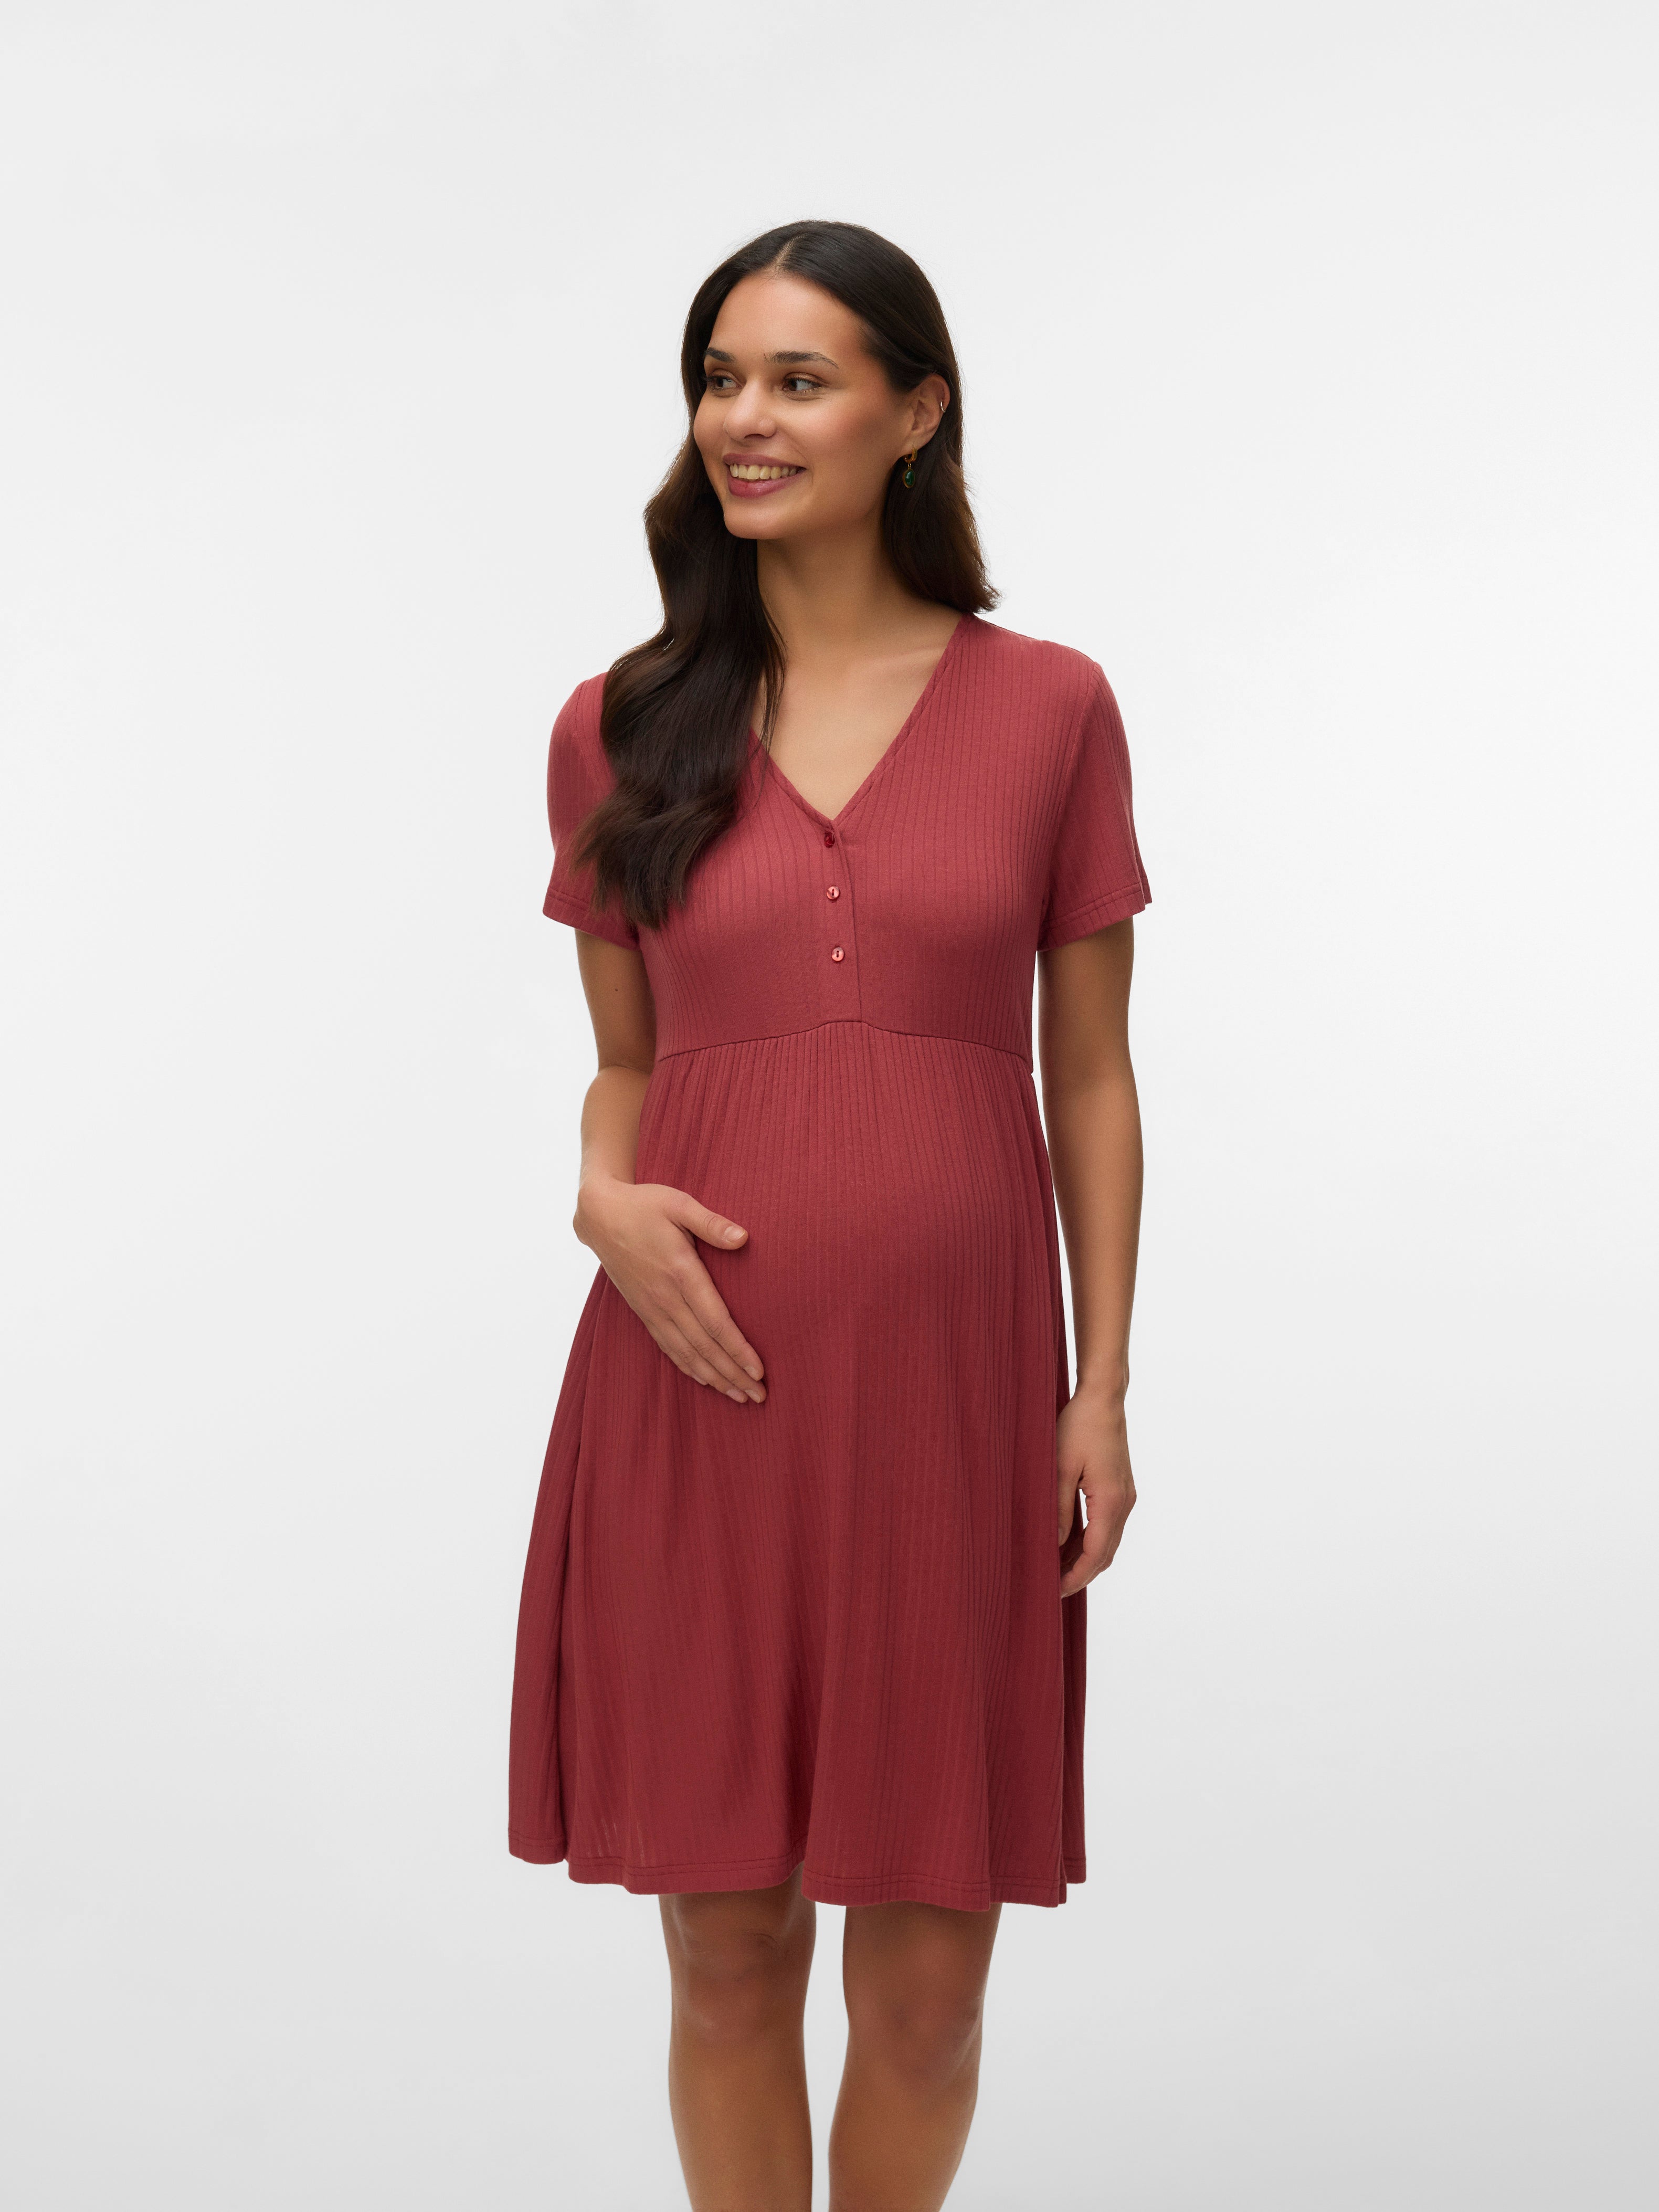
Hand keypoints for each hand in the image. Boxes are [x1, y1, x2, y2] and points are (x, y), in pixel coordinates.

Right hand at [574, 1178, 766, 1403]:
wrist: (600, 1215)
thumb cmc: (644, 1205)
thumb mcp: (679, 1204)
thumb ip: (711, 1223)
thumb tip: (744, 1238)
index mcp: (679, 1272)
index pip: (714, 1321)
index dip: (737, 1349)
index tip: (758, 1370)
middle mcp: (665, 1297)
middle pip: (704, 1346)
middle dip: (733, 1374)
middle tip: (760, 1396)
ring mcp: (652, 1307)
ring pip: (686, 1353)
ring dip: (715, 1377)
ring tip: (740, 1396)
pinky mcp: (643, 1310)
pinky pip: (668, 1346)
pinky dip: (688, 1367)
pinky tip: (706, 1379)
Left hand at [1056, 1383, 1134, 1596]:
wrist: (1103, 1399)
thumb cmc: (1079, 1426)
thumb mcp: (1059, 1468)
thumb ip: (1057, 1510)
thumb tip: (1054, 1545)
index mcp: (1110, 1501)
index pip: (1095, 1555)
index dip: (1075, 1577)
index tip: (1054, 1591)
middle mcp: (1124, 1503)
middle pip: (1105, 1554)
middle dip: (1080, 1574)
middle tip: (1052, 1588)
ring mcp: (1125, 1497)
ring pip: (1107, 1542)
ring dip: (1085, 1559)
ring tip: (1056, 1570)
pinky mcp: (1120, 1489)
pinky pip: (1107, 1526)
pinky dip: (1089, 1541)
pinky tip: (1068, 1545)